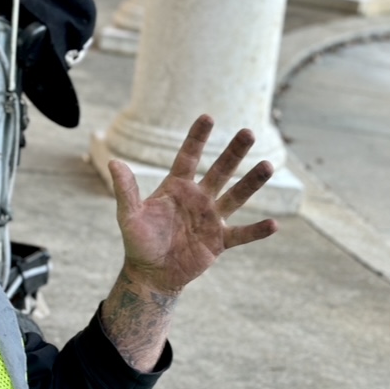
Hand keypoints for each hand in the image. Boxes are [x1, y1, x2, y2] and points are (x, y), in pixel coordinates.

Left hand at [101, 114, 277, 370]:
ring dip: (251, 183)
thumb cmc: (139, 241)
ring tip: (268, 165)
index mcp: (176, 187)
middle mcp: (198, 198)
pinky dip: (257, 230)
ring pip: (236, 196)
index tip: (208, 116)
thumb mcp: (129, 215)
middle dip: (233, 152)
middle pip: (219, 171)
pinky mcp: (219, 241)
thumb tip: (114, 162)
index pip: (188, 157)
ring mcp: (211, 218)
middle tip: (248, 132)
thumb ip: (125, 190)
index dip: (197, 138)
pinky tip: (275, 224)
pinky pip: (242, 234)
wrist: (151, 272)